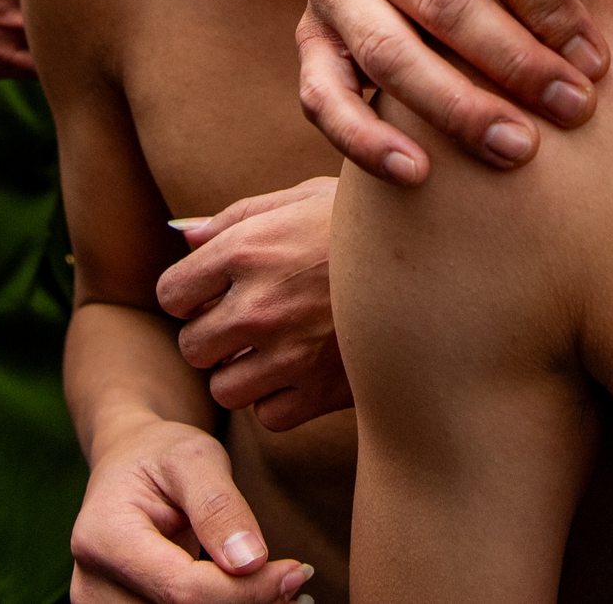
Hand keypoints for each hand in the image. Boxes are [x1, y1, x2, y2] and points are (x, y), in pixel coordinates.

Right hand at [70, 415, 314, 603]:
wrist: (128, 465)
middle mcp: (93, 584)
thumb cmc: (162, 453)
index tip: (297, 571)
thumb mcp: (194, 457)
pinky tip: (256, 597)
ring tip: (283, 591)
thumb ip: (219, 506)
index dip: (248, 590)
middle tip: (296, 583)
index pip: (184, 590)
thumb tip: (250, 561)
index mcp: (104, 538)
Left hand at [159, 180, 343, 432]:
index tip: (214, 291)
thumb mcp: (302, 198)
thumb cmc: (367, 220)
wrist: (441, 253)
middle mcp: (259, 305)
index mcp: (246, 249)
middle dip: (212, 336)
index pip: (172, 293)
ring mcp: (290, 353)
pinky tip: (301, 371)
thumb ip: (237, 218)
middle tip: (246, 322)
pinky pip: (268, 416)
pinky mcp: (322, 390)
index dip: (190, 294)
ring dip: (241, 373)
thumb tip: (185, 239)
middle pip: (192, 347)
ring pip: (224, 389)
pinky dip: (278, 400)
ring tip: (273, 349)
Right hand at [297, 0, 601, 186]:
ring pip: (388, 55)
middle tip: (574, 110)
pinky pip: (323, 99)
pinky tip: (417, 176)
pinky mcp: (309, 42)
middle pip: (442, 3)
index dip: (546, 7)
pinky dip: (364, 141)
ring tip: (517, 149)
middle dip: (515, 63)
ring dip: (456, 109)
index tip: (595, 62)